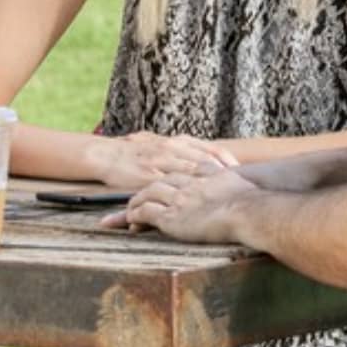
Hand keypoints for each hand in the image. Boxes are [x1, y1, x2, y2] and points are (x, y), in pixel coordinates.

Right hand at [88, 131, 236, 189]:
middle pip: (204, 162)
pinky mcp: (147, 178)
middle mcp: (170, 150)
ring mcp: (159, 164)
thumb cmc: (136, 150)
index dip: (226, 161)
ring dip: (205, 186)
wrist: (107, 154)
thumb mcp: (162, 143)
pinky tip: (192, 205)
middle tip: (237, 186)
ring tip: (221, 198)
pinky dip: (181, 196)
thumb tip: (208, 156)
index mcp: (176, 141)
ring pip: (188, 175)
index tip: (239, 172)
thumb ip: (183, 149)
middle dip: (222, 175)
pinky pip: (167, 188)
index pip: (209, 149)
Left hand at [101, 162, 256, 242]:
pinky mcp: (172, 217)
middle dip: (147, 186)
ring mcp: (179, 199)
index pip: (180, 173)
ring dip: (135, 201)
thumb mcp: (243, 184)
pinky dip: (135, 216)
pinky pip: (146, 214)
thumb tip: (244, 185)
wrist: (249, 210)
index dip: (169, 178)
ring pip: (148, 194)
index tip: (162, 182)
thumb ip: (236, 181)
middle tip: (135, 194)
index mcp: (205, 175)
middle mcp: (189, 184)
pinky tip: (130, 221)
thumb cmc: (253, 201)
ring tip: (127, 209)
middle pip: (161, 181)